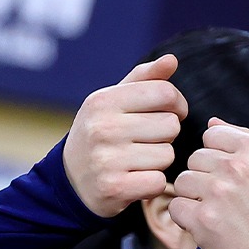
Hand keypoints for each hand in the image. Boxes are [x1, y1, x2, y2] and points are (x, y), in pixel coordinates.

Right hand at [63, 54, 188, 216]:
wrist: (71, 182)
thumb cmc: (101, 135)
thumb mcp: (114, 102)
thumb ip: (144, 79)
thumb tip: (172, 60)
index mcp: (103, 101)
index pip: (165, 93)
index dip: (177, 104)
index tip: (170, 113)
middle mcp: (103, 127)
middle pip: (171, 125)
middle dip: (165, 135)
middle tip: (145, 142)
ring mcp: (106, 159)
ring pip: (167, 155)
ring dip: (159, 161)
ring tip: (138, 161)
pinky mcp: (114, 188)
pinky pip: (158, 181)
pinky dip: (153, 184)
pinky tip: (137, 180)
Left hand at [168, 120, 248, 248]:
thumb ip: (241, 142)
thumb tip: (212, 122)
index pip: (211, 136)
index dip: (215, 160)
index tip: (232, 180)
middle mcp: (236, 166)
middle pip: (194, 159)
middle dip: (203, 180)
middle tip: (227, 203)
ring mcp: (218, 192)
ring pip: (182, 182)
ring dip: (193, 200)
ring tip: (218, 215)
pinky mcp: (203, 219)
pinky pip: (176, 207)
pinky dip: (187, 221)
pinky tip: (209, 229)